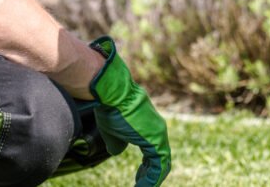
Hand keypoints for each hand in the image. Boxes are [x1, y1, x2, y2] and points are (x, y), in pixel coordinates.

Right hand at [89, 37, 170, 186]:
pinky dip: (151, 179)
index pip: (154, 153)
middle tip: (141, 186)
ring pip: (161, 164)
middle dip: (150, 175)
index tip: (139, 178)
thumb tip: (117, 151)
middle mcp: (158, 129)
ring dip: (150, 179)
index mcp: (149, 127)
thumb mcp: (112, 130)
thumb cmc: (109, 107)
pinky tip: (142, 186)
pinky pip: (159, 165)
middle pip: (160, 159)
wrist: (111, 92)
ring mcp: (158, 134)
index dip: (147, 168)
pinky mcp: (156, 139)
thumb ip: (117, 142)